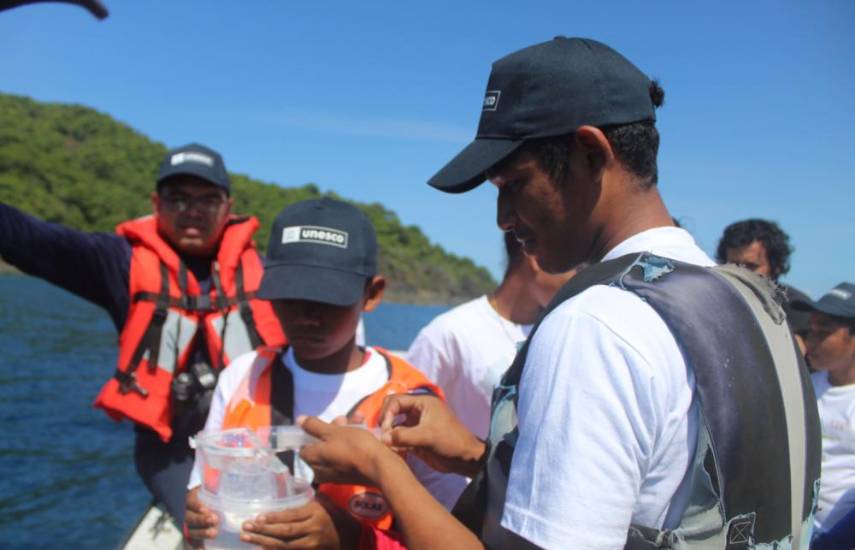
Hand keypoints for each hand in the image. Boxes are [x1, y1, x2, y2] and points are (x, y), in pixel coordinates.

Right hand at [185, 486, 217, 545]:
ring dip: (202, 533)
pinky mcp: (193, 535)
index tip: (205, 508)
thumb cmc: (211, 492)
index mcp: (191, 499)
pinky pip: (192, 543)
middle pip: (191, 518)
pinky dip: (197, 547)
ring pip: (191, 530)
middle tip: (214, 519)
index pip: (191, 502)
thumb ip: (218, 481)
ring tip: (213, 533)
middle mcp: (187, 513)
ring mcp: (189, 525)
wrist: (201, 502)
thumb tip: (237, 467)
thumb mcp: (211, 486)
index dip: (197, 506)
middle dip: (201, 520)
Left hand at [240, 496, 355, 548]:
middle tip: (245, 527)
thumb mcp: (323, 501)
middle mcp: (313, 528)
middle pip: (285, 532)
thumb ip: (307, 495)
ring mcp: (311, 543)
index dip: (273, 518)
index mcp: (315, 512)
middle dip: (263, 531)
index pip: (291, 516)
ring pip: (284, 545)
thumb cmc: (334, 514)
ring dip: (263, 542)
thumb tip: (289, 479)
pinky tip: (260, 549)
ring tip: (246, 538)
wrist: (350, 537)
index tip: (257, 518)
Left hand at [299, 416, 395, 485]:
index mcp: (312, 460)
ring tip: (359, 420)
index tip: (327, 423)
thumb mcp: (333, 431)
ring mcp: (334, 475)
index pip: (304, 445)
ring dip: (344, 432)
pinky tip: (362, 431)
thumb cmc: (353, 446)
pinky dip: (350, 445)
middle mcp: (319, 471)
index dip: (314, 432)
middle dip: (333, 429)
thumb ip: (313, 426)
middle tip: (345, 419)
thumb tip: (298, 420)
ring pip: (334, 449)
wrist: (378, 466)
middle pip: (321, 445)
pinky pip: (344, 457)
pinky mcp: (347, 476)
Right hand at [379, 394, 485, 476]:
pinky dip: (394, 444)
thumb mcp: (427, 436)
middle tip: (383, 437)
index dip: (387, 413)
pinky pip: (399, 438)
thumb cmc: (450, 441)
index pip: (396, 401)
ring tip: (386, 446)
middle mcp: (417, 411)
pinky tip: (393, 451)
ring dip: (389, 435)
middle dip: (386, 423)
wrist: (465, 458)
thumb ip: (404, 436)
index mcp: (422, 403)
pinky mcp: (416, 438)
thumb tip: (382, 438)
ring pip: (395, 426)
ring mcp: (416, 425)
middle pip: (393, 411)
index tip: (385, 428)